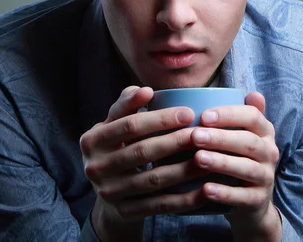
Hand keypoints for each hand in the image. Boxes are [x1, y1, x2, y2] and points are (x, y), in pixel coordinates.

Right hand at [79, 86, 209, 240]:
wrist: (108, 193)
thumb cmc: (118, 147)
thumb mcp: (113, 125)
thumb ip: (126, 105)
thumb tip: (144, 90)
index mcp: (92, 140)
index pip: (129, 125)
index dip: (160, 118)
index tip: (189, 112)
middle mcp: (96, 167)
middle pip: (142, 151)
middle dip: (176, 141)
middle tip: (202, 133)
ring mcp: (109, 192)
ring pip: (153, 179)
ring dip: (185, 169)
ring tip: (209, 157)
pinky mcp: (125, 212)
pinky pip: (160, 206)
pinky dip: (185, 199)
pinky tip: (205, 189)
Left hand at [190, 92, 282, 240]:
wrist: (250, 203)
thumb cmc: (237, 159)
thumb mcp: (239, 135)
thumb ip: (238, 115)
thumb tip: (252, 93)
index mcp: (264, 132)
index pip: (252, 116)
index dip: (229, 114)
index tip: (203, 116)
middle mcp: (270, 152)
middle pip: (248, 142)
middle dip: (221, 137)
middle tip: (194, 136)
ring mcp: (266, 177)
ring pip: (246, 168)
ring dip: (221, 162)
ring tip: (197, 159)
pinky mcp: (258, 201)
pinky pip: (243, 197)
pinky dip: (224, 193)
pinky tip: (205, 190)